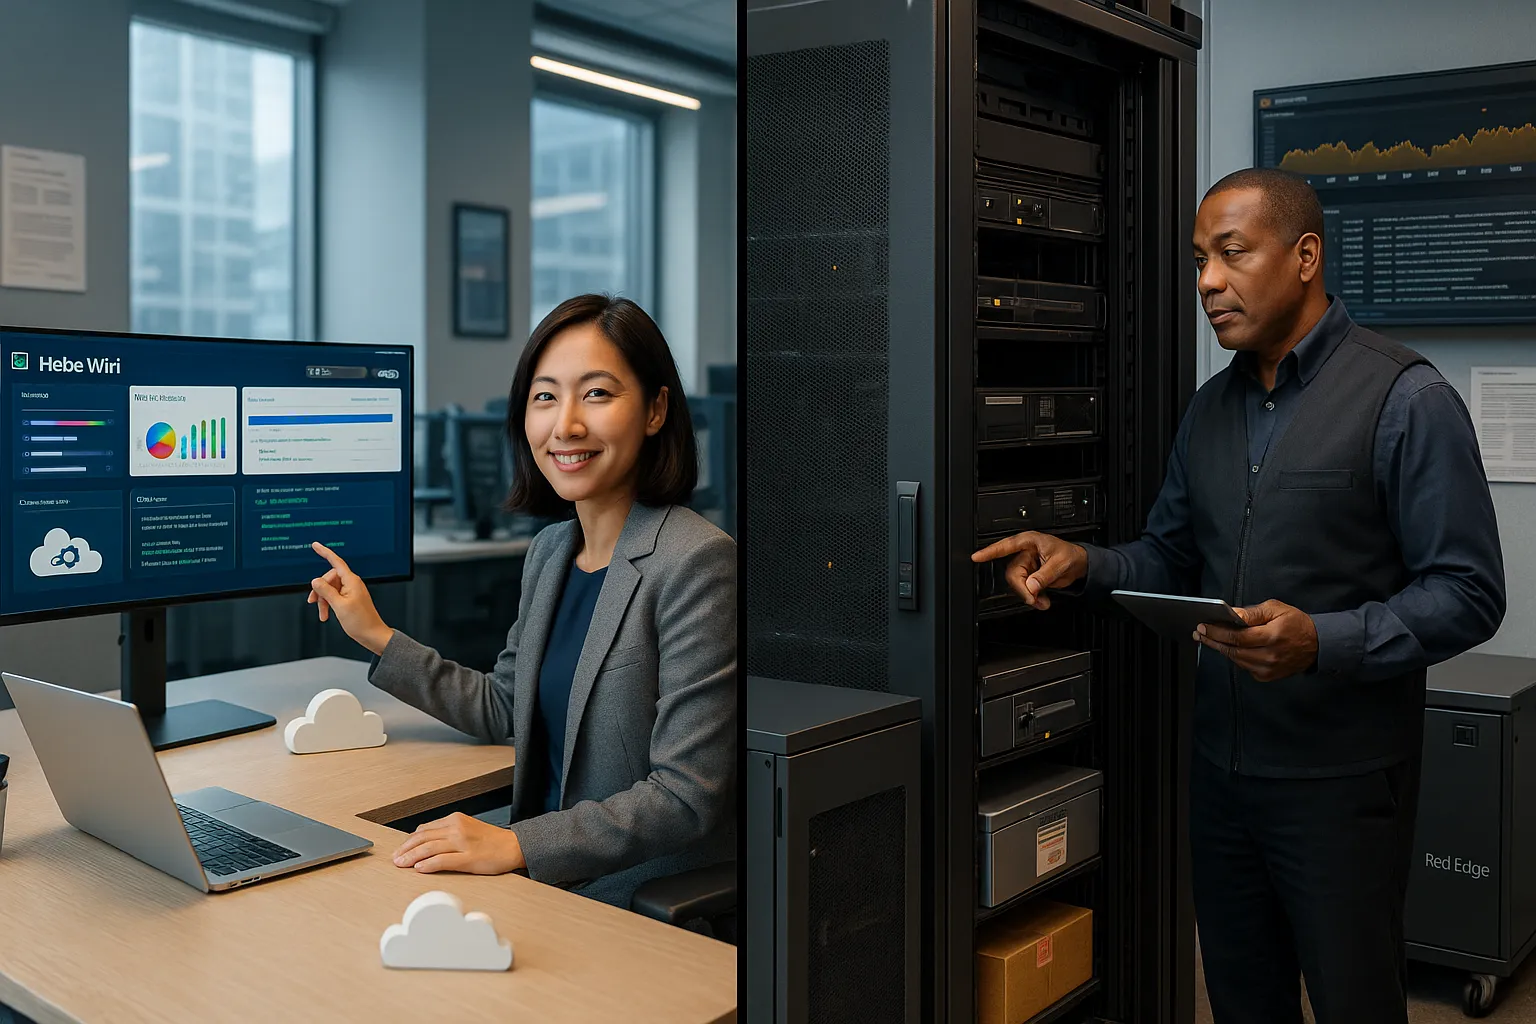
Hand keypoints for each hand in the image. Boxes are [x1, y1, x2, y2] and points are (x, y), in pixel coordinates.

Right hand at [308, 542, 392, 655]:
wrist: (372, 635)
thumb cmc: (361, 622)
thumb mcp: (338, 606)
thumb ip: (326, 591)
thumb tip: (315, 580)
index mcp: (352, 581)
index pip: (336, 562)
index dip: (325, 552)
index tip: (315, 545)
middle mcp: (352, 583)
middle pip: (329, 579)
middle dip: (320, 590)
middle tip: (314, 603)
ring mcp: (352, 591)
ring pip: (330, 589)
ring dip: (324, 600)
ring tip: (322, 614)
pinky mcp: (350, 598)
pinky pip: (335, 596)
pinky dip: (328, 604)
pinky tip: (326, 614)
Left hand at [392, 812, 524, 874]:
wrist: (514, 846)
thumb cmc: (491, 840)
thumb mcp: (468, 828)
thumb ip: (448, 832)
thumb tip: (426, 842)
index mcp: (455, 819)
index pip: (424, 829)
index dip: (409, 841)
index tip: (400, 850)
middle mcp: (457, 828)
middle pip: (423, 838)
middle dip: (405, 849)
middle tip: (395, 859)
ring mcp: (462, 843)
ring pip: (429, 848)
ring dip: (411, 857)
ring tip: (401, 865)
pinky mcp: (468, 858)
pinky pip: (443, 860)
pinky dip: (428, 864)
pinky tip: (419, 869)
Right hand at [970, 532, 1088, 609]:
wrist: (1078, 565)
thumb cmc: (1070, 555)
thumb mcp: (1060, 563)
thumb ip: (1044, 575)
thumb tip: (1031, 585)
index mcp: (1029, 542)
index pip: (1006, 546)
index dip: (990, 552)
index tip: (977, 557)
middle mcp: (1024, 553)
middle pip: (1012, 574)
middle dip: (1023, 589)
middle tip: (1034, 598)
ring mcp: (1025, 566)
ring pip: (1017, 584)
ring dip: (1029, 596)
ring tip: (1042, 601)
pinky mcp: (1028, 577)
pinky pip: (1024, 589)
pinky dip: (1032, 598)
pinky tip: (1041, 600)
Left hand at [1195, 600, 1318, 681]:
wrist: (1316, 644)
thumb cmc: (1296, 623)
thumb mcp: (1276, 609)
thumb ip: (1252, 613)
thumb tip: (1232, 614)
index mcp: (1271, 637)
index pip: (1237, 637)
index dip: (1217, 632)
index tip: (1203, 626)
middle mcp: (1269, 656)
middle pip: (1233, 650)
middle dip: (1213, 641)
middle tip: (1199, 633)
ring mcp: (1268, 668)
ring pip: (1237, 660)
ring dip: (1222, 649)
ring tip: (1209, 639)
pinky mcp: (1267, 676)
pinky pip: (1244, 667)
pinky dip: (1235, 657)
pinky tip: (1229, 648)